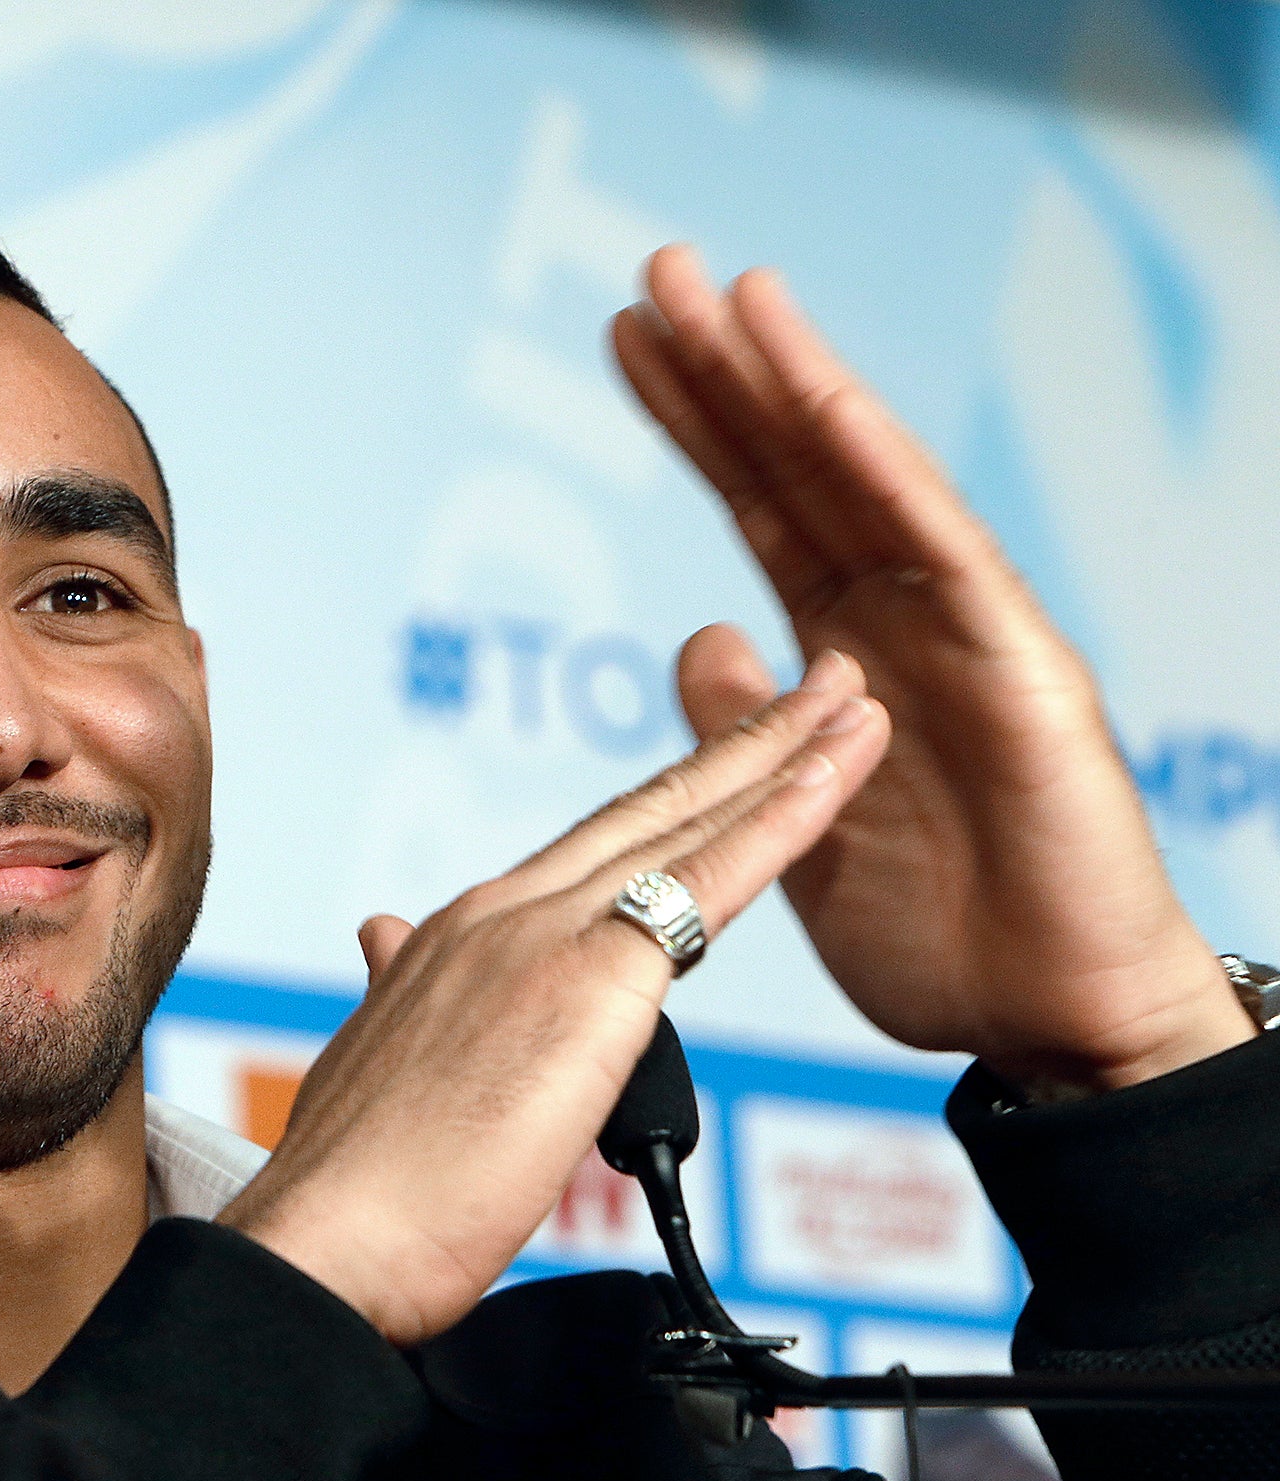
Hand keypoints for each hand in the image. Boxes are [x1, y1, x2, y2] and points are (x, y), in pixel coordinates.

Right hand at [218, 657, 888, 1344]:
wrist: (330, 1235)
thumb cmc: (356, 1180)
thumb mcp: (377, 1055)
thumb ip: (398, 985)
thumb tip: (383, 937)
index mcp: (460, 933)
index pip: (593, 849)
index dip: (671, 796)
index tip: (728, 756)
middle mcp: (503, 911)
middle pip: (649, 808)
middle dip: (743, 739)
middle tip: (822, 684)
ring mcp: (545, 935)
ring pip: (687, 824)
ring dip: (782, 755)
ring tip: (852, 702)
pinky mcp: (591, 979)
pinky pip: (708, 886)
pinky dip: (780, 822)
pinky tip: (831, 778)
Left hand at [612, 244, 1251, 1094]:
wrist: (1041, 1018)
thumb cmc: (931, 930)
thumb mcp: (787, 821)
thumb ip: (741, 727)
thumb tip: (698, 635)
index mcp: (839, 654)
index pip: (757, 507)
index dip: (697, 425)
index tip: (630, 343)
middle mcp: (897, 621)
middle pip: (797, 470)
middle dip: (727, 374)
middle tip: (657, 271)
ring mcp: (960, 632)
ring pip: (866, 486)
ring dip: (795, 386)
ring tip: (730, 295)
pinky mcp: (1017, 665)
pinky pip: (941, 552)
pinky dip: (882, 471)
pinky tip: (823, 399)